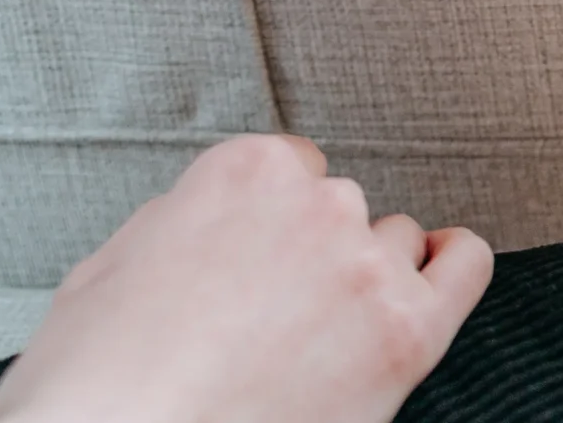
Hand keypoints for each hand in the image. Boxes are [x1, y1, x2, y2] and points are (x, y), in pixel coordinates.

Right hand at [0, 135, 492, 422]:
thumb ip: (177, 225)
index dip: (271, 224)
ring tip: (317, 338)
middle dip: (312, 257)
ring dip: (365, 280)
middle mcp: (317, 203)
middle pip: (340, 210)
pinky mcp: (409, 331)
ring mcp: (368, 265)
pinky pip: (466, 266)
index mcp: (243, 174)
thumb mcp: (102, 276)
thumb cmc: (95, 393)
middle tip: (270, 317)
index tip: (259, 257)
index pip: (289, 169)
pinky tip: (426, 290)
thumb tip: (204, 224)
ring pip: (395, 244)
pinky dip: (451, 269)